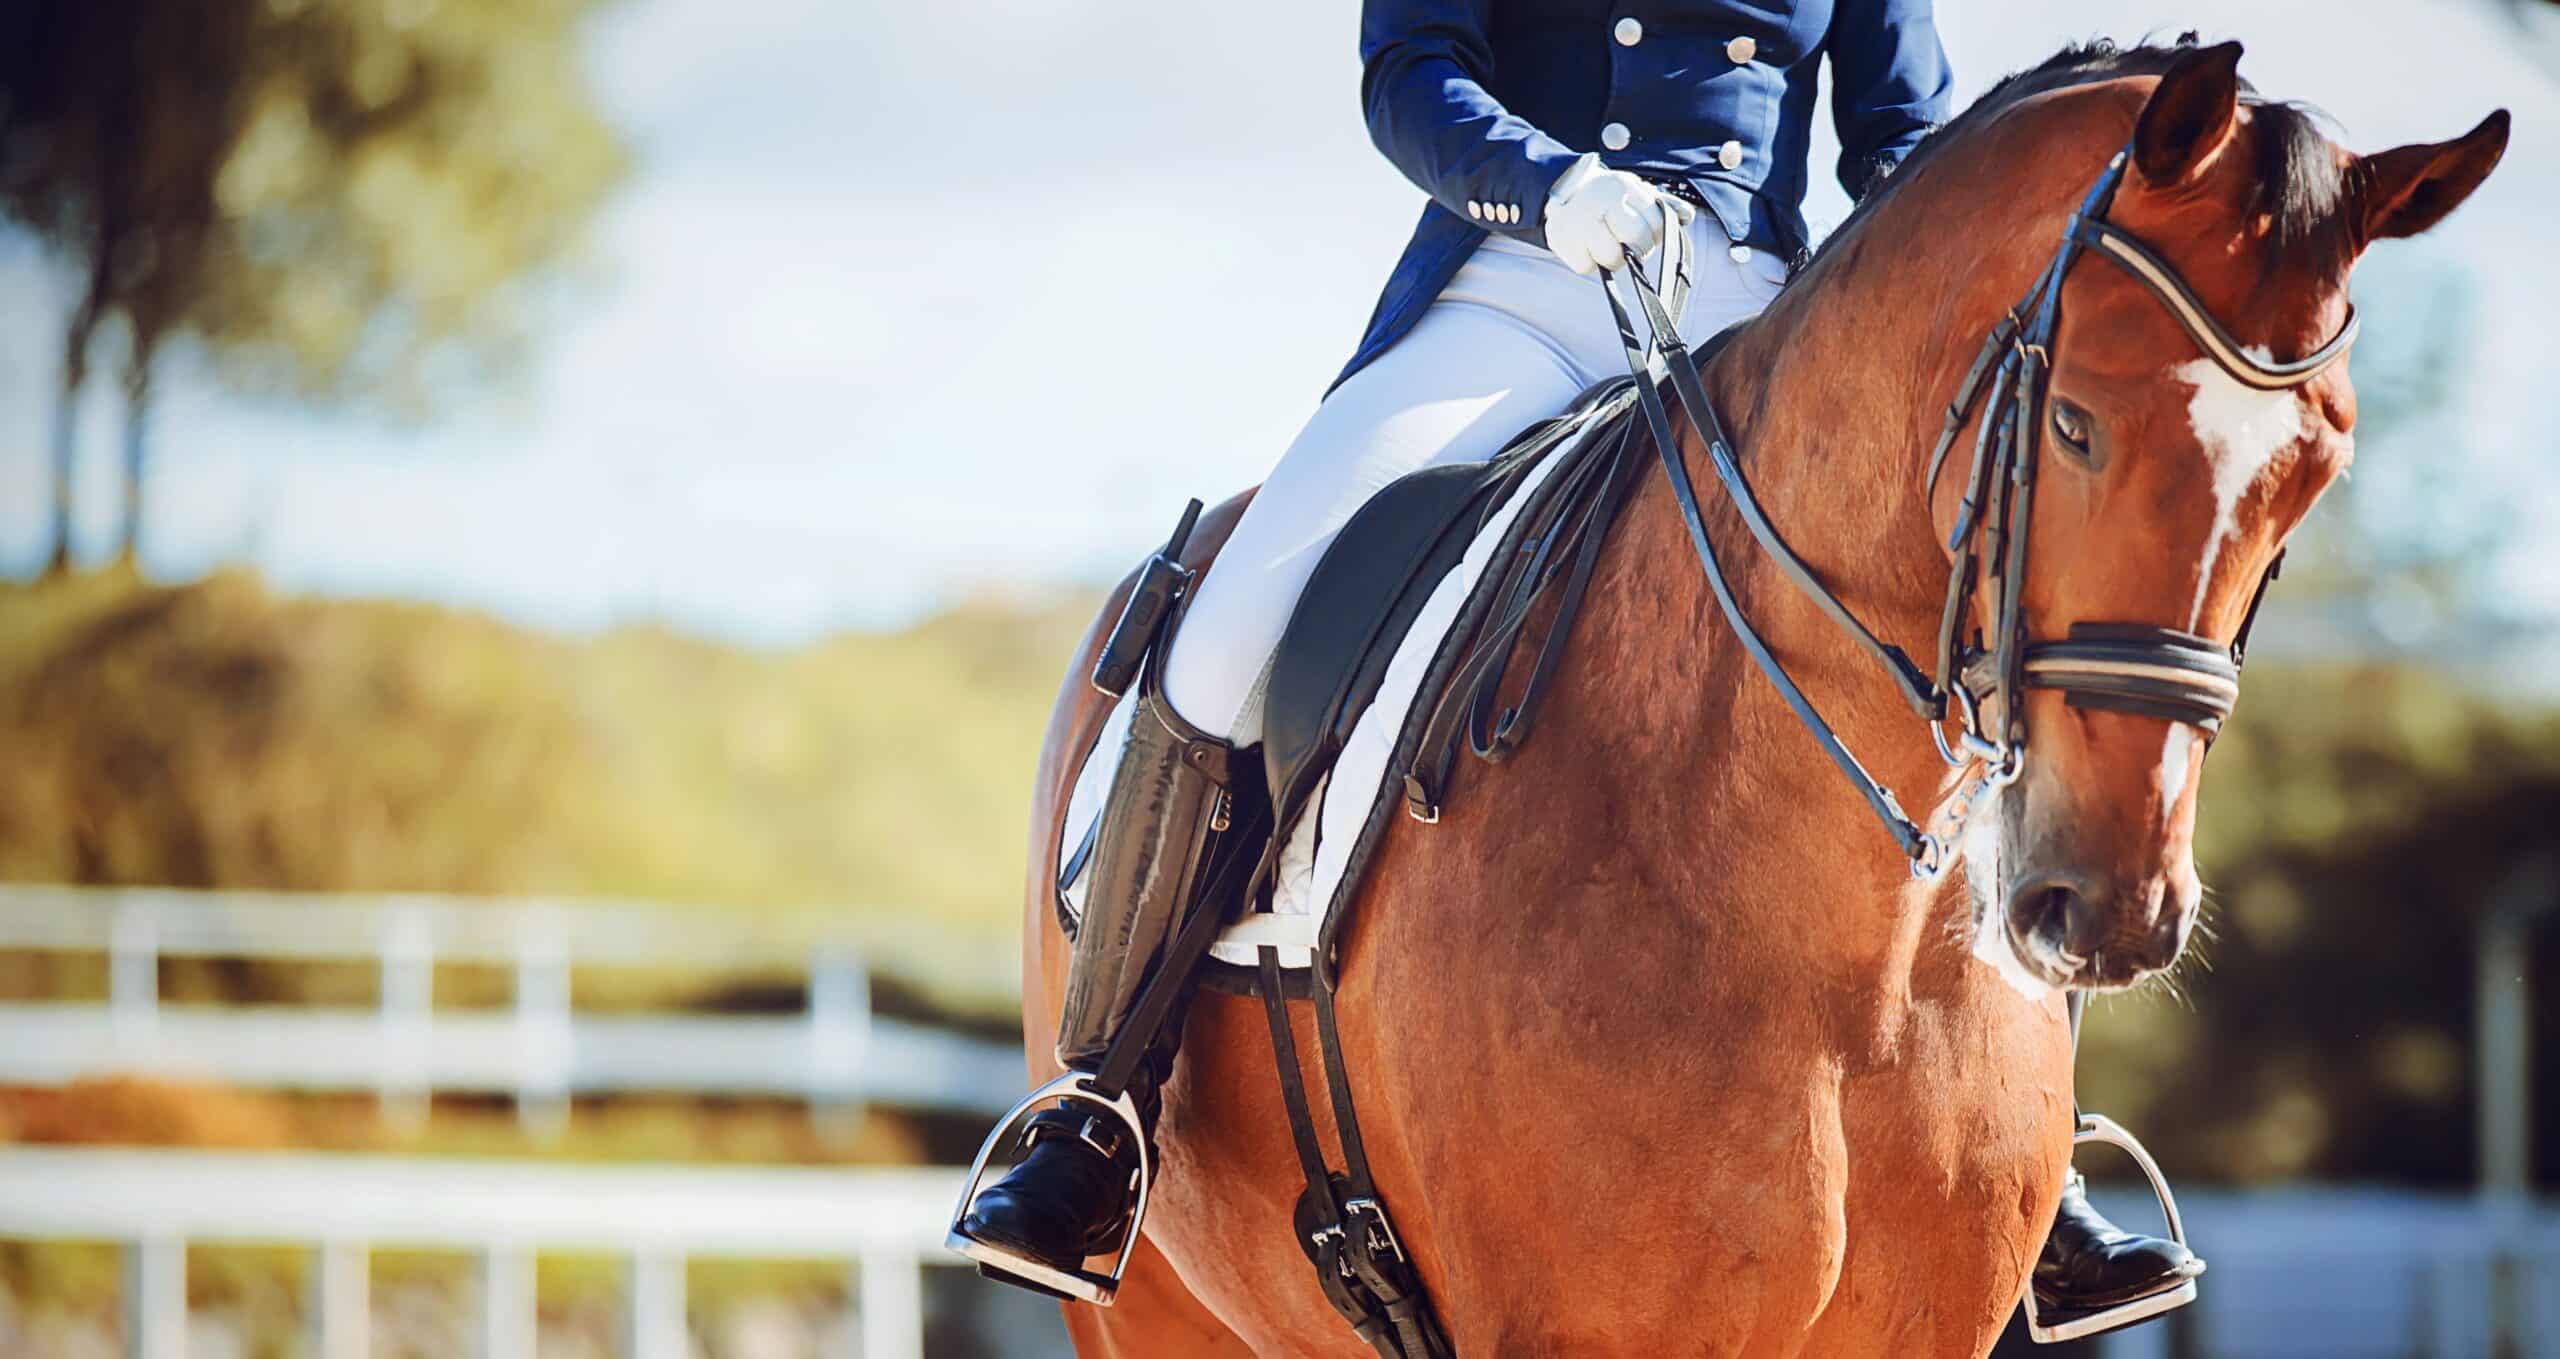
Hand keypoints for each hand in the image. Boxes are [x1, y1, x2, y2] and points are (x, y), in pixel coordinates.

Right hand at [1541, 153, 1696, 275]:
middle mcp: (1600, 200)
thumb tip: (1686, 216)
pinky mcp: (1560, 239)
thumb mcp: (1635, 191)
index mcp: (1623, 186)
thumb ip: (1663, 204)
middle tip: (1628, 243)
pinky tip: (1586, 246)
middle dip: (1638, 249)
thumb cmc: (1607, 194)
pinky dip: (1588, 262)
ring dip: (1613, 258)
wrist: (1563, 187)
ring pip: (1612, 259)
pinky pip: (1586, 266)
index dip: (1655, 234)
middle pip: (1636, 242)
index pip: (1656, 223)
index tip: (1645, 231)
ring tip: (1607, 244)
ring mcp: (1578, 221)